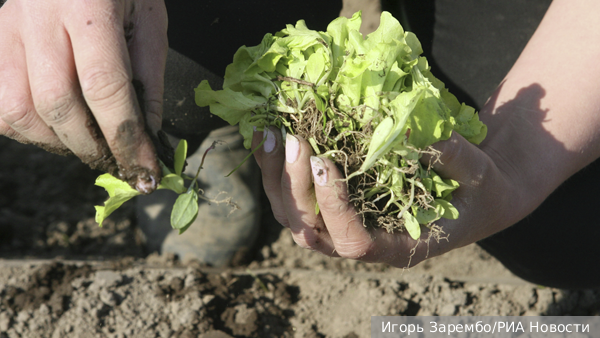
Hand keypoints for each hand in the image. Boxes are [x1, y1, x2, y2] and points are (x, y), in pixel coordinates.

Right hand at [0, 0, 167, 192]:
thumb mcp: (149, 23)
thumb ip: (149, 79)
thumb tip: (149, 136)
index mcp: (89, 7)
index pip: (104, 87)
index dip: (126, 138)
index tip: (145, 169)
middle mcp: (39, 17)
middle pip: (57, 105)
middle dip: (91, 147)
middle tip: (117, 161)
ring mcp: (8, 28)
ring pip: (18, 110)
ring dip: (57, 143)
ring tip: (88, 146)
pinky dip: (28, 130)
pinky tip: (57, 128)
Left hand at [252, 126, 519, 267]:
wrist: (475, 195)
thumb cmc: (480, 190)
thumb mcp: (479, 174)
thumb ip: (455, 158)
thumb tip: (422, 130)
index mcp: (401, 246)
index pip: (356, 242)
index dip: (334, 209)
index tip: (324, 163)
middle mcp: (366, 243)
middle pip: (313, 232)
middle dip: (296, 189)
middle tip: (294, 140)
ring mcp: (346, 226)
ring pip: (295, 218)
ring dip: (278, 181)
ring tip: (272, 136)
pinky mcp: (336, 207)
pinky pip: (297, 198)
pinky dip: (279, 173)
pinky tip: (270, 139)